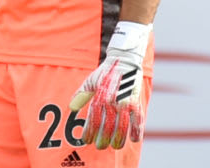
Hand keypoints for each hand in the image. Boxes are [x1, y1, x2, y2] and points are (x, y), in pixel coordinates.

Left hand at [69, 22, 150, 149]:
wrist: (124, 61)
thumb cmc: (105, 73)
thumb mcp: (90, 82)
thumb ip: (81, 95)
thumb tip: (71, 108)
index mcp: (99, 96)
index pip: (92, 119)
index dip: (89, 132)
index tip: (86, 141)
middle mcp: (111, 101)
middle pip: (107, 126)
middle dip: (103, 139)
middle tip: (99, 147)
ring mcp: (125, 102)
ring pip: (122, 127)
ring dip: (118, 139)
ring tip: (114, 147)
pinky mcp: (137, 102)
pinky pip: (138, 120)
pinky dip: (137, 131)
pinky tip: (134, 140)